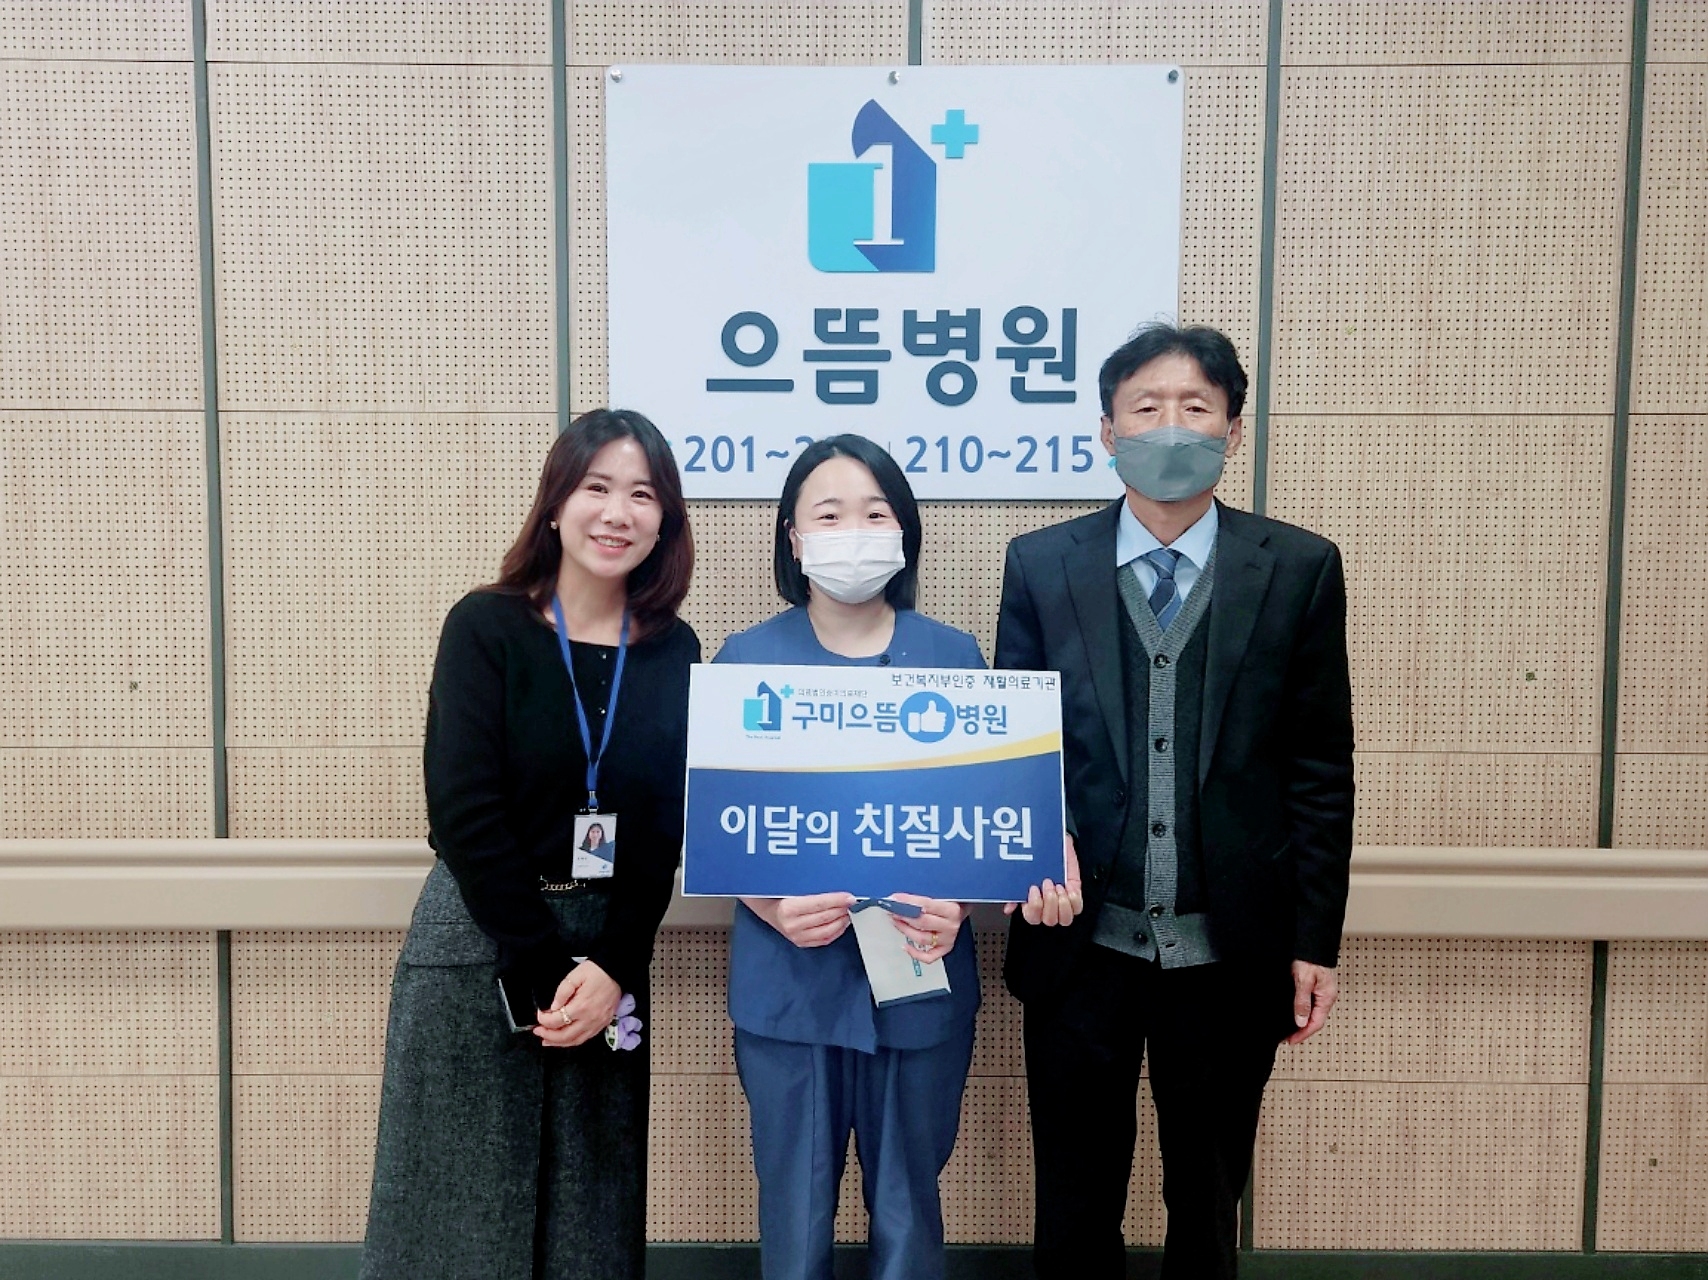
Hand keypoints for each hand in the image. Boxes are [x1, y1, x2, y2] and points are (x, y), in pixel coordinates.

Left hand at [534, 960, 620, 1047]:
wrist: (616, 971)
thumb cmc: (595, 972)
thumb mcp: (575, 976)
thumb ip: (562, 992)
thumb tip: (552, 1008)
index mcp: (581, 1007)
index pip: (557, 1021)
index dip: (544, 1020)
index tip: (539, 1014)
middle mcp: (589, 1019)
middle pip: (565, 1036)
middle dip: (548, 1036)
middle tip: (537, 1032)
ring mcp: (597, 1024)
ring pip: (575, 1041)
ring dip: (559, 1043)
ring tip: (547, 1041)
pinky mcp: (603, 1024)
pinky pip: (586, 1038)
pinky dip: (573, 1041)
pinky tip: (565, 1039)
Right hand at [741, 893, 855, 947]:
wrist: (767, 908)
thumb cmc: (780, 893)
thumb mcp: (792, 885)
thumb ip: (812, 887)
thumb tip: (836, 887)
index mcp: (788, 908)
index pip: (819, 904)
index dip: (837, 900)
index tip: (850, 897)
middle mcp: (792, 925)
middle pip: (825, 917)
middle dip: (842, 909)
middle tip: (853, 902)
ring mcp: (796, 936)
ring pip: (827, 931)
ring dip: (841, 921)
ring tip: (849, 912)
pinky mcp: (801, 943)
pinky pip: (824, 940)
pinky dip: (836, 932)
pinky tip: (842, 923)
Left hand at [883, 894, 966, 962]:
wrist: (964, 906)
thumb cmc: (952, 899)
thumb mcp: (943, 893)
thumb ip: (925, 896)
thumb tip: (902, 897)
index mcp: (952, 909)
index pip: (925, 905)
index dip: (908, 902)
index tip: (895, 899)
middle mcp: (950, 926)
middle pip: (922, 922)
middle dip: (904, 916)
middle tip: (893, 910)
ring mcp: (948, 939)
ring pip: (922, 938)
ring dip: (905, 930)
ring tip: (896, 922)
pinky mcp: (945, 948)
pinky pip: (929, 957)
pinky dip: (915, 953)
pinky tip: (906, 946)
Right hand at [1005, 833, 1084, 925]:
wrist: (1056, 845)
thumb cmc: (1040, 857)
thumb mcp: (1025, 871)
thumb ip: (1015, 890)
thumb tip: (1008, 907)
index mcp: (1033, 902)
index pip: (1032, 917)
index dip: (1034, 907)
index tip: (1033, 889)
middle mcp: (1048, 906)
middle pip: (1049, 920)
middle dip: (1049, 903)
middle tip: (1047, 884)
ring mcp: (1062, 903)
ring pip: (1065, 919)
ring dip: (1062, 904)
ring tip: (1059, 887)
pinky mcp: (1075, 897)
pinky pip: (1077, 908)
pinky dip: (1073, 898)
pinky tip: (1068, 887)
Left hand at [1285, 960, 1337, 1044]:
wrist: (1314, 941)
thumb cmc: (1311, 958)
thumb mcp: (1304, 981)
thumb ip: (1302, 1001)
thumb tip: (1301, 1021)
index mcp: (1327, 997)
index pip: (1316, 1023)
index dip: (1303, 1034)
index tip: (1291, 1041)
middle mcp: (1326, 996)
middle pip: (1315, 1019)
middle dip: (1302, 1030)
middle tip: (1289, 1037)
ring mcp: (1322, 991)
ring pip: (1313, 1011)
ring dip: (1302, 1020)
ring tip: (1290, 1027)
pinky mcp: (1316, 985)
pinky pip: (1310, 1002)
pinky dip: (1302, 1010)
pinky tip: (1294, 1011)